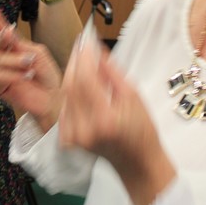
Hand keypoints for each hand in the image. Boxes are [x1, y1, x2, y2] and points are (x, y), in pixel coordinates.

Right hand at [0, 9, 62, 130]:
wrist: (53, 97)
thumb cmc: (47, 75)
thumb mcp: (36, 53)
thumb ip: (18, 43)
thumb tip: (6, 29)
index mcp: (13, 49)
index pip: (1, 35)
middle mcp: (3, 60)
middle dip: (2, 39)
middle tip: (10, 35)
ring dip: (14, 61)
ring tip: (30, 66)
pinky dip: (11, 75)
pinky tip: (25, 76)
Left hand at [59, 29, 175, 204]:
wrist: (136, 163)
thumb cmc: (141, 130)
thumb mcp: (133, 96)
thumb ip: (111, 72)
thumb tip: (95, 50)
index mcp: (104, 119)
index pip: (85, 79)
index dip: (83, 57)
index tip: (86, 41)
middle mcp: (84, 129)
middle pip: (70, 85)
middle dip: (75, 62)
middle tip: (82, 46)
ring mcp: (73, 136)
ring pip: (65, 95)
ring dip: (73, 75)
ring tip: (84, 63)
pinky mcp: (67, 139)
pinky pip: (64, 106)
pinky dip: (70, 92)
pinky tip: (81, 84)